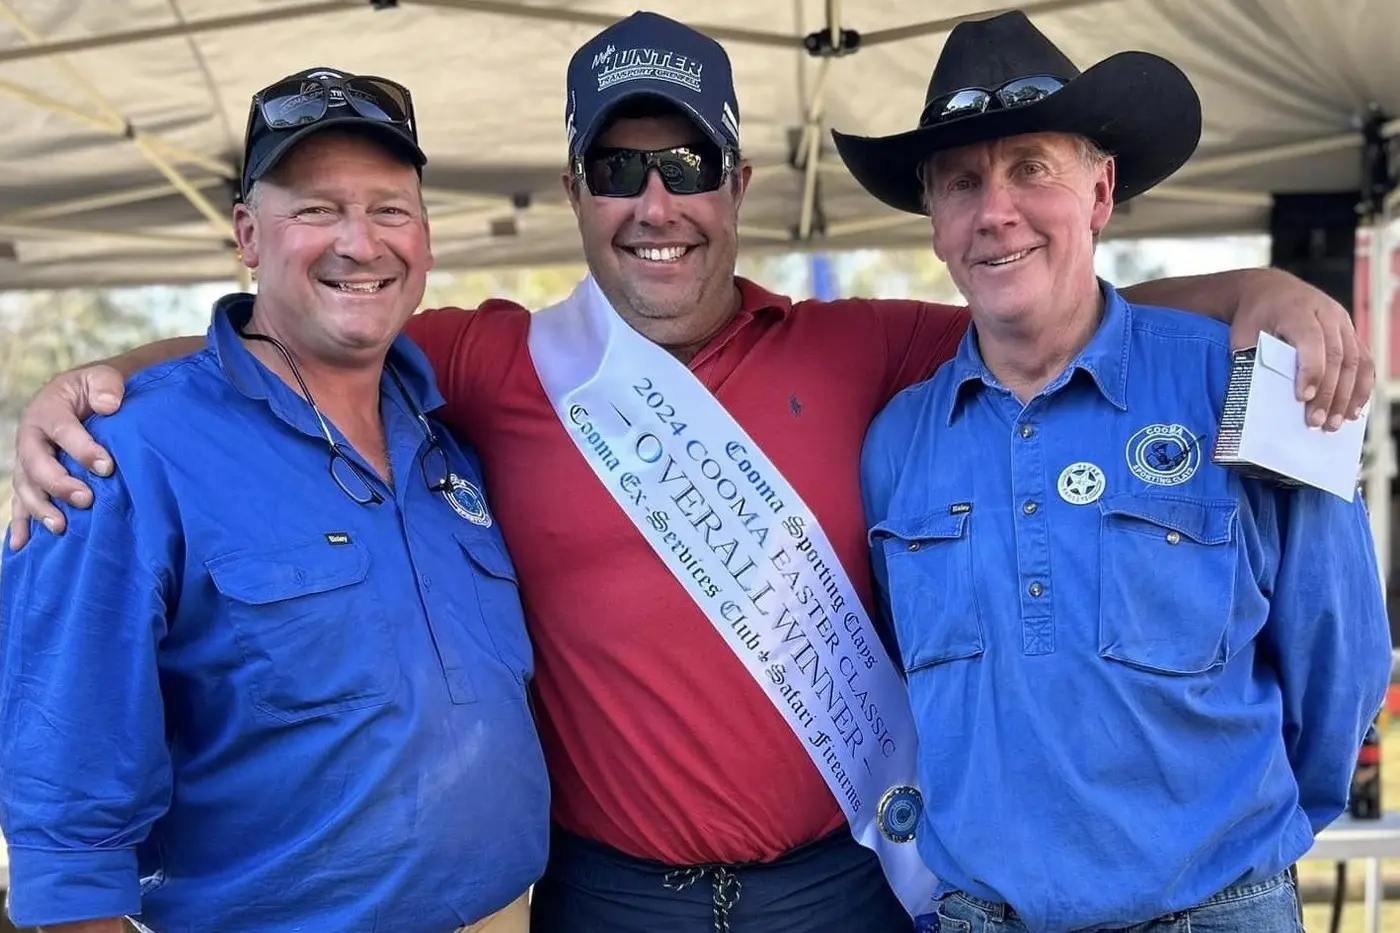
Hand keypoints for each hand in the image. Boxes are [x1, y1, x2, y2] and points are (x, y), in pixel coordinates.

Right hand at [9, 364, 125, 550]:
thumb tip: (108, 406)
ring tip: (59, 527)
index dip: (82, 450)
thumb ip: (107, 386)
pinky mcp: (29, 478)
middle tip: (86, 500)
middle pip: (37, 464)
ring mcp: (27, 460)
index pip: (62, 431)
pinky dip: (19, 524)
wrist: (79, 397)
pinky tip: (19, 546)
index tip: (106, 467)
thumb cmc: (95, 390)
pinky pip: (20, 502)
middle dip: (59, 484)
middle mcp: (31, 437)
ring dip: (39, 508)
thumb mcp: (102, 378)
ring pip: (25, 487)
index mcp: (48, 411)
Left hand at [1230, 269, 1372, 430]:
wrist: (1270, 290)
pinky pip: (1363, 360)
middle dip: (1329, 393)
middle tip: (1318, 422)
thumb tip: (1256, 397)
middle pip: (1337, 356)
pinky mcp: (1350, 331)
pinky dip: (1362, 386)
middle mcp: (1326, 313)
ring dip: (1348, 395)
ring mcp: (1342, 321)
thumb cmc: (1254, 316)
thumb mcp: (1243, 333)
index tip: (1303, 398)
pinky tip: (1355, 409)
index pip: (1311, 341)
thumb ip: (1250, 358)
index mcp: (1297, 310)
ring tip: (1337, 423)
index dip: (1310, 370)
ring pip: (1355, 360)